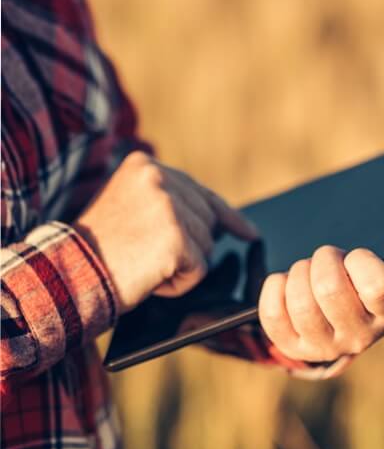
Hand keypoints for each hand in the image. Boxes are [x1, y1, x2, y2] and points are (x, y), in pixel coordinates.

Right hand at [74, 151, 257, 312]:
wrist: (68, 275)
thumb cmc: (99, 249)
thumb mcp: (131, 208)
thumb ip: (169, 202)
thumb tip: (222, 222)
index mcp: (145, 165)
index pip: (200, 192)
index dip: (227, 216)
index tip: (249, 233)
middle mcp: (159, 178)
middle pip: (207, 220)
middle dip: (191, 247)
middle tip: (153, 257)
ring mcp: (169, 206)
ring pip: (206, 246)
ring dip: (181, 265)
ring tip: (143, 264)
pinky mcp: (176, 238)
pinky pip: (199, 268)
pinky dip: (179, 283)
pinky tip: (150, 277)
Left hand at [258, 246, 383, 366]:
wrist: (339, 326)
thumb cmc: (366, 291)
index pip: (375, 285)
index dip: (360, 260)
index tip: (356, 258)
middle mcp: (356, 337)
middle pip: (329, 288)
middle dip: (324, 259)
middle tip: (326, 258)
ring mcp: (321, 346)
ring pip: (300, 300)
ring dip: (299, 272)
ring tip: (308, 271)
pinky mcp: (290, 346)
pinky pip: (272, 310)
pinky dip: (275, 286)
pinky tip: (287, 284)